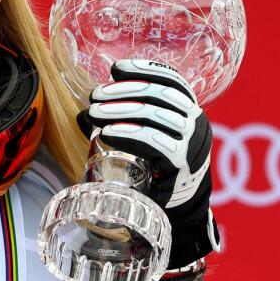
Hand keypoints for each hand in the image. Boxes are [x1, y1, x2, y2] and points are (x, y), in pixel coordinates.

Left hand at [81, 59, 219, 265]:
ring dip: (120, 110)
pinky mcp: (182, 164)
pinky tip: (107, 132)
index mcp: (190, 111)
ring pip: (155, 116)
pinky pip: (153, 142)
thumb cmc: (157, 171)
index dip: (144, 70)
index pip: (172, 81)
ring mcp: (192, 144)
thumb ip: (118, 125)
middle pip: (160, 95)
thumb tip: (82, 114)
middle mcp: (197, 123)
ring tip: (94, 113)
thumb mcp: (144, 141)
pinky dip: (128, 134)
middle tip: (95, 95)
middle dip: (124, 91)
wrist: (178, 211)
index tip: (117, 69)